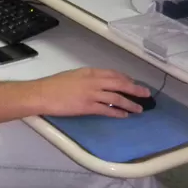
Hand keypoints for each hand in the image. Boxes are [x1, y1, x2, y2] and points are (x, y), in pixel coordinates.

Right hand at [30, 68, 150, 117]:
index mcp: (89, 72)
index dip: (126, 79)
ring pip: (117, 98)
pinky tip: (124, 115)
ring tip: (138, 108)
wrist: (42, 94)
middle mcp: (93, 81)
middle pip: (119, 84)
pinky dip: (117, 113)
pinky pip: (107, 110)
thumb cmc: (53, 85)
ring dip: (130, 103)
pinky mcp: (88, 107)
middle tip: (145, 93)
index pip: (113, 74)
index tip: (133, 83)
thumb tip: (99, 84)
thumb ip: (87, 78)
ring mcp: (91, 94)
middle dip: (134, 89)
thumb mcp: (73, 75)